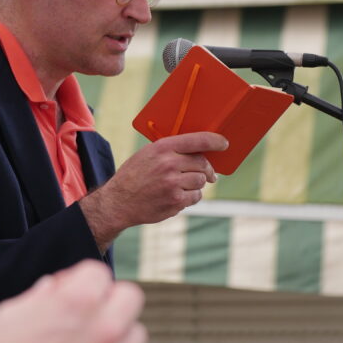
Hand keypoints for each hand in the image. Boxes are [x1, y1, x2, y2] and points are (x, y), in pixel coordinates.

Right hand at [0, 260, 146, 342]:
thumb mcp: (13, 311)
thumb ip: (41, 295)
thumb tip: (53, 288)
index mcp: (78, 300)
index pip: (98, 272)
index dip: (80, 278)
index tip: (66, 289)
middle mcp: (103, 327)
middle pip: (129, 295)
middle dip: (109, 298)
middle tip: (87, 309)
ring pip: (134, 332)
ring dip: (117, 330)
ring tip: (90, 339)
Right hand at [79, 132, 227, 249]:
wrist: (119, 201)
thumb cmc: (134, 175)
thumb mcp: (147, 154)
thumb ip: (170, 151)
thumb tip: (199, 153)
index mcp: (162, 148)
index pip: (197, 140)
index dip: (214, 141)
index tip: (224, 143)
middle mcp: (169, 164)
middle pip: (202, 163)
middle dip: (206, 169)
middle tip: (208, 174)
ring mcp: (173, 183)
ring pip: (200, 181)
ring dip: (196, 184)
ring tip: (181, 186)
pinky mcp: (175, 201)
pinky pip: (195, 197)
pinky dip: (190, 197)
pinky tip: (176, 197)